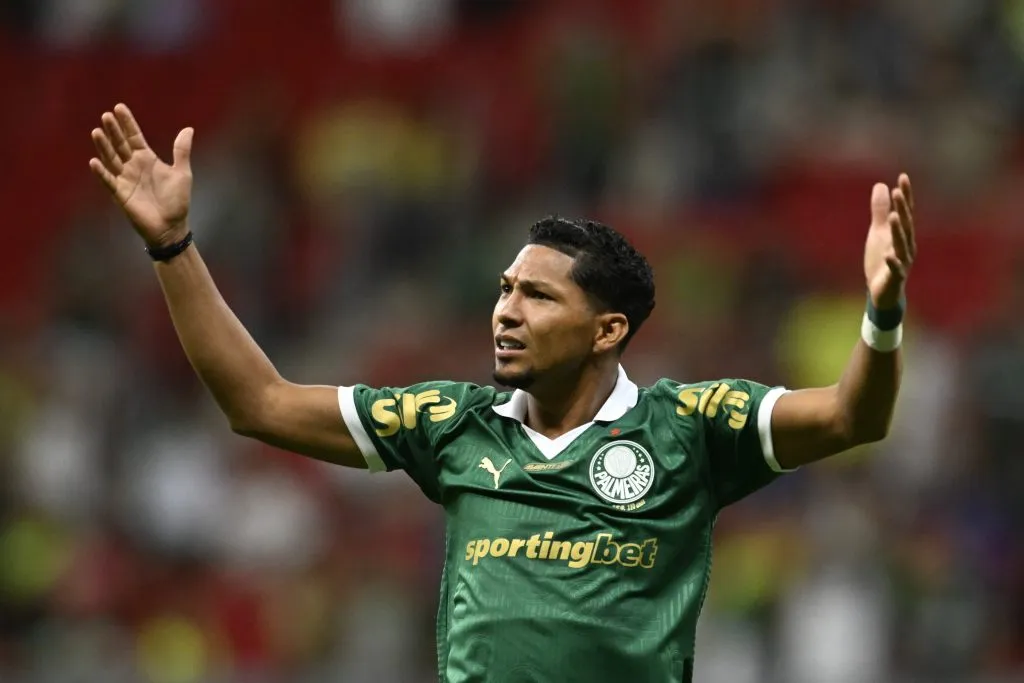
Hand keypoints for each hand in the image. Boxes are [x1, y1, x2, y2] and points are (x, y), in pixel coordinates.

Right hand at [89, 104, 193, 248]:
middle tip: (106, 115)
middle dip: (113, 130)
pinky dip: (101, 172)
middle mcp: (133, 166)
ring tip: (97, 131)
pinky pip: (109, 181)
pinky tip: (94, 162)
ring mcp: (125, 179)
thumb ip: (181, 151)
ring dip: (104, 146)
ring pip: (111, 159)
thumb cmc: (177, 201)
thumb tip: (188, 129)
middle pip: (120, 144)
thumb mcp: (183, 173)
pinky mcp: (120, 194)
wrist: (172, 227)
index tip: (119, 107)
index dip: (127, 123)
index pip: (134, 136)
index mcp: (147, 159)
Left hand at [864, 173, 915, 309]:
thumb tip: (881, 185)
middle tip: (897, 191)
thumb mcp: (878, 232)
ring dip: (899, 231)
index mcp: (903, 234)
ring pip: (902, 245)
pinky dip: (893, 262)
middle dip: (902, 208)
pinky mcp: (895, 278)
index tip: (902, 177)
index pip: (905, 211)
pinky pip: (896, 269)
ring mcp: (902, 262)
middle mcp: (906, 246)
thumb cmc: (882, 260)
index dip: (905, 195)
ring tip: (894, 216)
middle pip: (906, 225)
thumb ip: (880, 210)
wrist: (882, 291)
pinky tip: (888, 254)